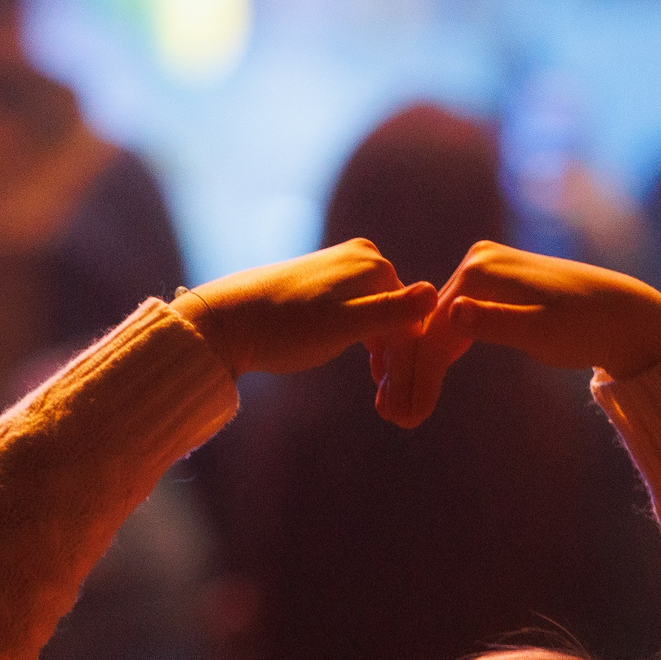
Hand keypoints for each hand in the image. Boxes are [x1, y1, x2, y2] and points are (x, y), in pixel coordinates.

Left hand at [173, 240, 436, 377]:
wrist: (224, 322)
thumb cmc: (283, 330)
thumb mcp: (343, 327)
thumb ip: (390, 313)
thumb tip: (436, 294)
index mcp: (374, 265)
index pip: (413, 318)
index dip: (410, 361)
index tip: (402, 402)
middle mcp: (363, 256)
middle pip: (398, 314)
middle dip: (398, 357)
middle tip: (392, 403)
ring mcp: (341, 266)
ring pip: (378, 315)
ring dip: (382, 351)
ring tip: (380, 388)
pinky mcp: (324, 280)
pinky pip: (359, 311)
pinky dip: (363, 337)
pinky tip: (363, 362)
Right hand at [382, 242, 660, 426]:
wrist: (623, 315)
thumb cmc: (587, 329)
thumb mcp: (543, 332)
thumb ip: (498, 323)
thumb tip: (454, 311)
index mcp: (481, 270)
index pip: (434, 328)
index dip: (416, 375)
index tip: (404, 416)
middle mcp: (476, 260)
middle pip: (430, 324)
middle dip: (409, 372)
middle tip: (394, 417)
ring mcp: (483, 267)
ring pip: (439, 323)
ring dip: (420, 365)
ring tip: (402, 409)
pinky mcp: (491, 281)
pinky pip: (455, 319)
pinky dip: (441, 351)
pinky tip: (423, 382)